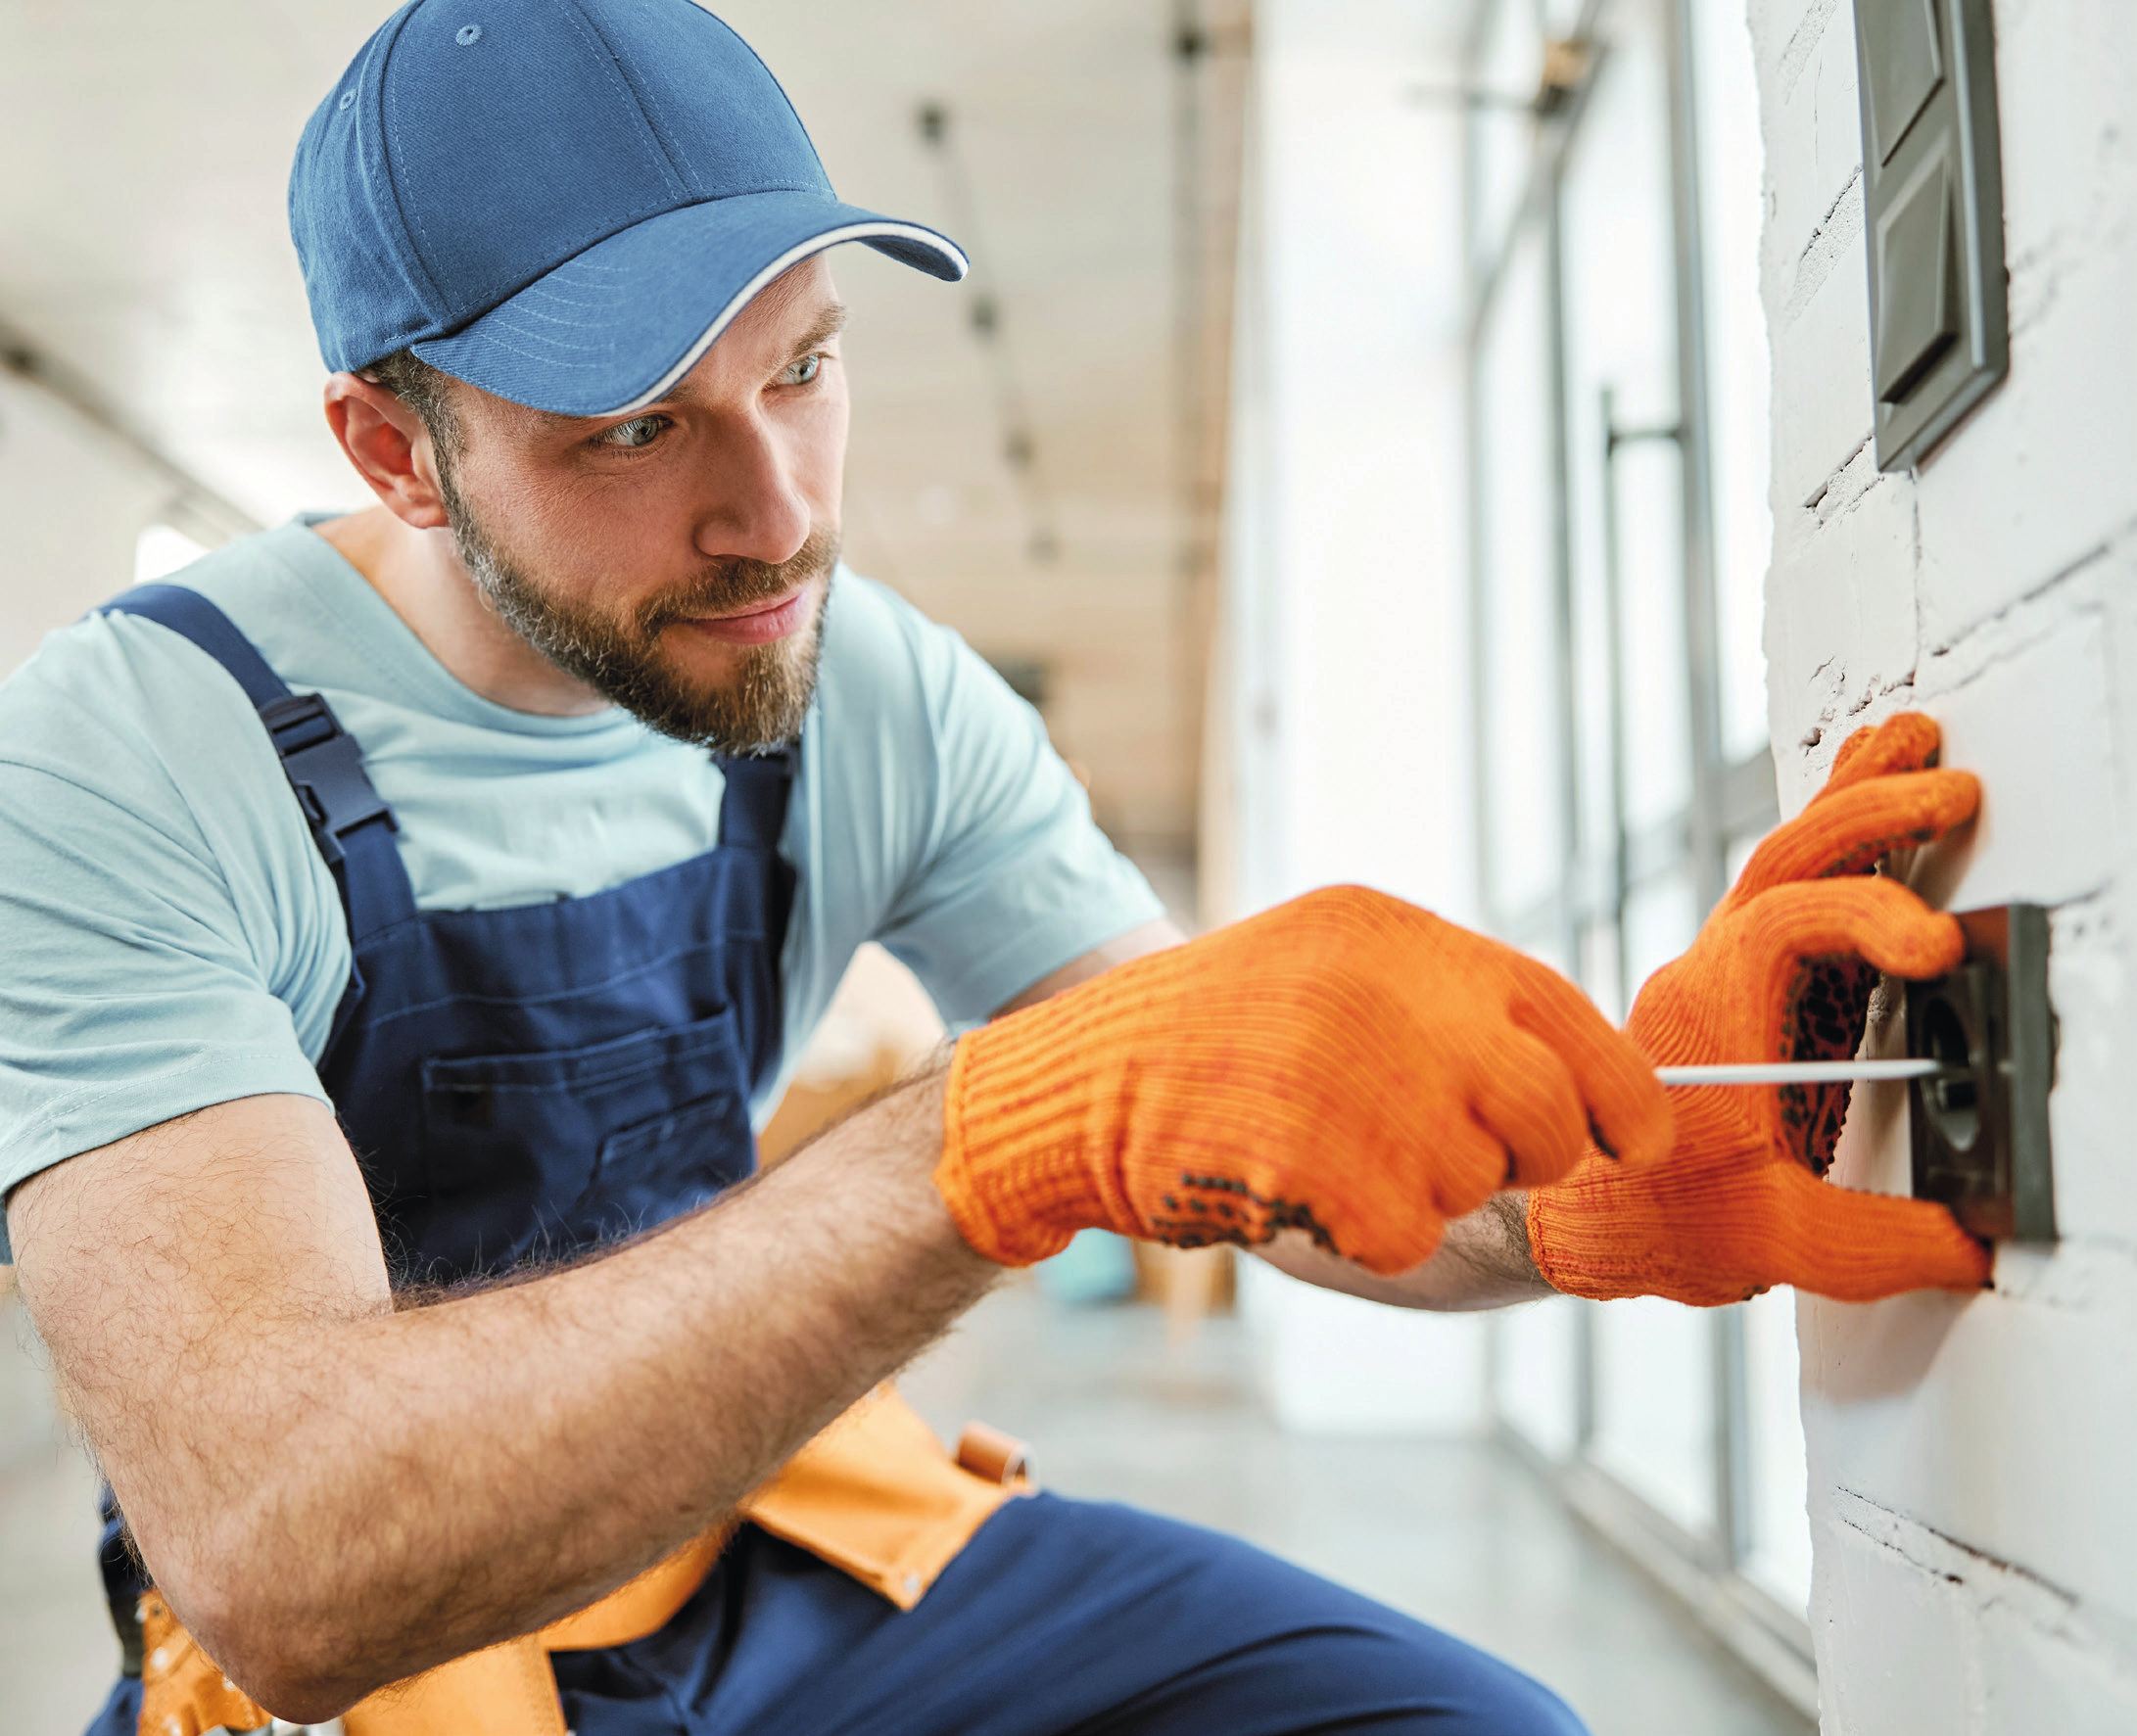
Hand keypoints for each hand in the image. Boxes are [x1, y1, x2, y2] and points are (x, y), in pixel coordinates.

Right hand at [933, 885, 1671, 1275]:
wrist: (1079, 1082)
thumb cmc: (1220, 1040)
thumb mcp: (1333, 973)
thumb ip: (1450, 1012)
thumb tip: (1586, 1096)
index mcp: (1397, 937)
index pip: (1566, 1018)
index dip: (1620, 1095)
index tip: (1631, 1139)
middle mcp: (1386, 996)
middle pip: (1545, 1114)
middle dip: (1527, 1156)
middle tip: (1455, 1155)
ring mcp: (1351, 1081)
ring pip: (1476, 1182)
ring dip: (1424, 1191)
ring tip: (1331, 1148)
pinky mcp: (1317, 1167)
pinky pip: (1408, 1234)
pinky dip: (1369, 1233)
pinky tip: (1300, 1186)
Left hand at [1528, 713, 1992, 1304]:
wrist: (1583, 1215)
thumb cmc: (1652, 1217)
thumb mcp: (1767, 1244)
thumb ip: (1875, 1242)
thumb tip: (1971, 1239)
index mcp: (1710, 1017)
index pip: (1785, 928)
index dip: (1864, 918)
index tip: (1934, 947)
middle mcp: (1712, 976)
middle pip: (1783, 863)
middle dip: (1867, 816)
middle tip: (1949, 787)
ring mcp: (1729, 974)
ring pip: (1782, 862)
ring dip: (1849, 803)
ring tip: (1912, 741)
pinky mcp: (1753, 989)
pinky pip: (1793, 894)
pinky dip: (1839, 844)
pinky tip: (1879, 812)